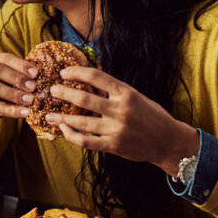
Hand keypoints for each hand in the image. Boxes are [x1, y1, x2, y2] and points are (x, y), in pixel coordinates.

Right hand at [0, 53, 37, 145]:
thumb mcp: (6, 83)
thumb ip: (17, 76)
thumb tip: (38, 75)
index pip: (4, 58)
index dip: (21, 64)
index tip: (36, 73)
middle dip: (17, 78)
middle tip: (33, 87)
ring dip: (15, 94)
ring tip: (30, 100)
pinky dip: (11, 110)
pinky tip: (23, 113)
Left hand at [45, 65, 197, 175]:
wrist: (168, 141)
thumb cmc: (151, 116)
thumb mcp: (136, 96)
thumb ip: (114, 91)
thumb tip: (88, 81)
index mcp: (126, 93)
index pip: (96, 77)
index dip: (77, 72)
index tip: (64, 72)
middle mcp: (120, 109)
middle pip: (85, 99)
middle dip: (64, 93)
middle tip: (52, 90)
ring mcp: (116, 129)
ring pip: (82, 122)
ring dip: (62, 118)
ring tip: (49, 115)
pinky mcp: (114, 145)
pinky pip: (86, 141)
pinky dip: (72, 136)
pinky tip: (64, 130)